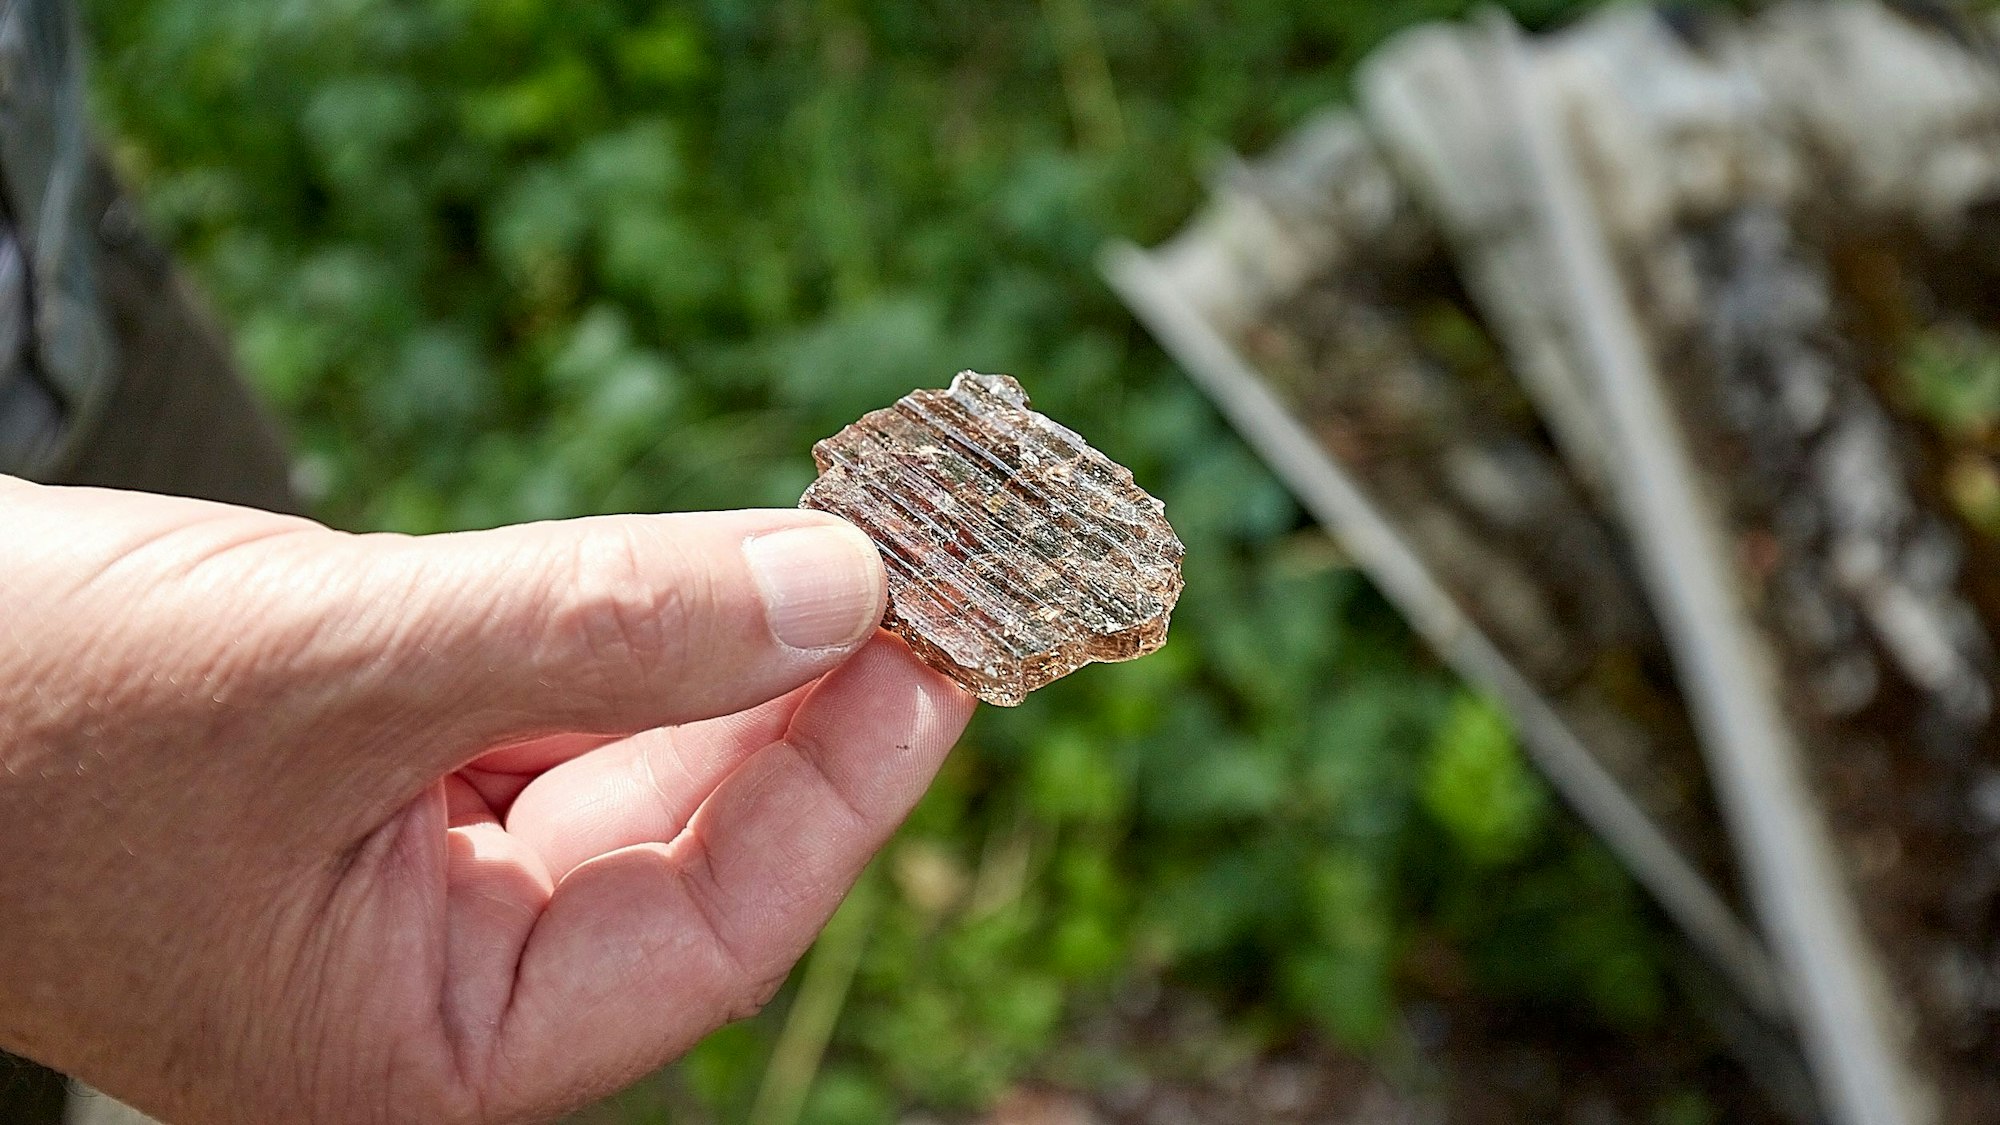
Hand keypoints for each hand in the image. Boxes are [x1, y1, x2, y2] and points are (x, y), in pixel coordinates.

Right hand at [0, 476, 973, 1123]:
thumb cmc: (23, 708)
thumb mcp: (325, 665)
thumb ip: (592, 627)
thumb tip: (835, 589)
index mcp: (419, 1051)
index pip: (705, 933)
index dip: (839, 792)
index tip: (936, 653)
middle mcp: (436, 984)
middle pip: (688, 846)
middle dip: (806, 708)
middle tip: (929, 576)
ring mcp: (416, 882)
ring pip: (633, 765)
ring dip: (738, 657)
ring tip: (856, 550)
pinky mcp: (395, 781)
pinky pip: (563, 711)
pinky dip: (641, 633)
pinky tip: (720, 565)